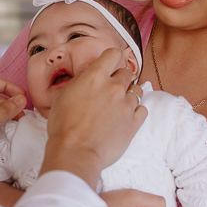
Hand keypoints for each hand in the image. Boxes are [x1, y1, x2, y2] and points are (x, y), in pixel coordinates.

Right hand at [41, 49, 146, 187]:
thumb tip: (89, 76)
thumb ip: (81, 81)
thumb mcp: (64, 95)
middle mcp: (114, 87)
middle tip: (110, 90)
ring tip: (118, 105)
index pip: (113, 54)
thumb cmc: (64, 126)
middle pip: (126, 73)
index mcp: (95, 76)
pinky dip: (136, 111)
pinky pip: (142, 110)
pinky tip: (126, 116)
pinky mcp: (134, 123)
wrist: (75, 152)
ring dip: (128, 95)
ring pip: (137, 91)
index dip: (111, 59)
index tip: (108, 66)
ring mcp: (126, 105)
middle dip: (119, 79)